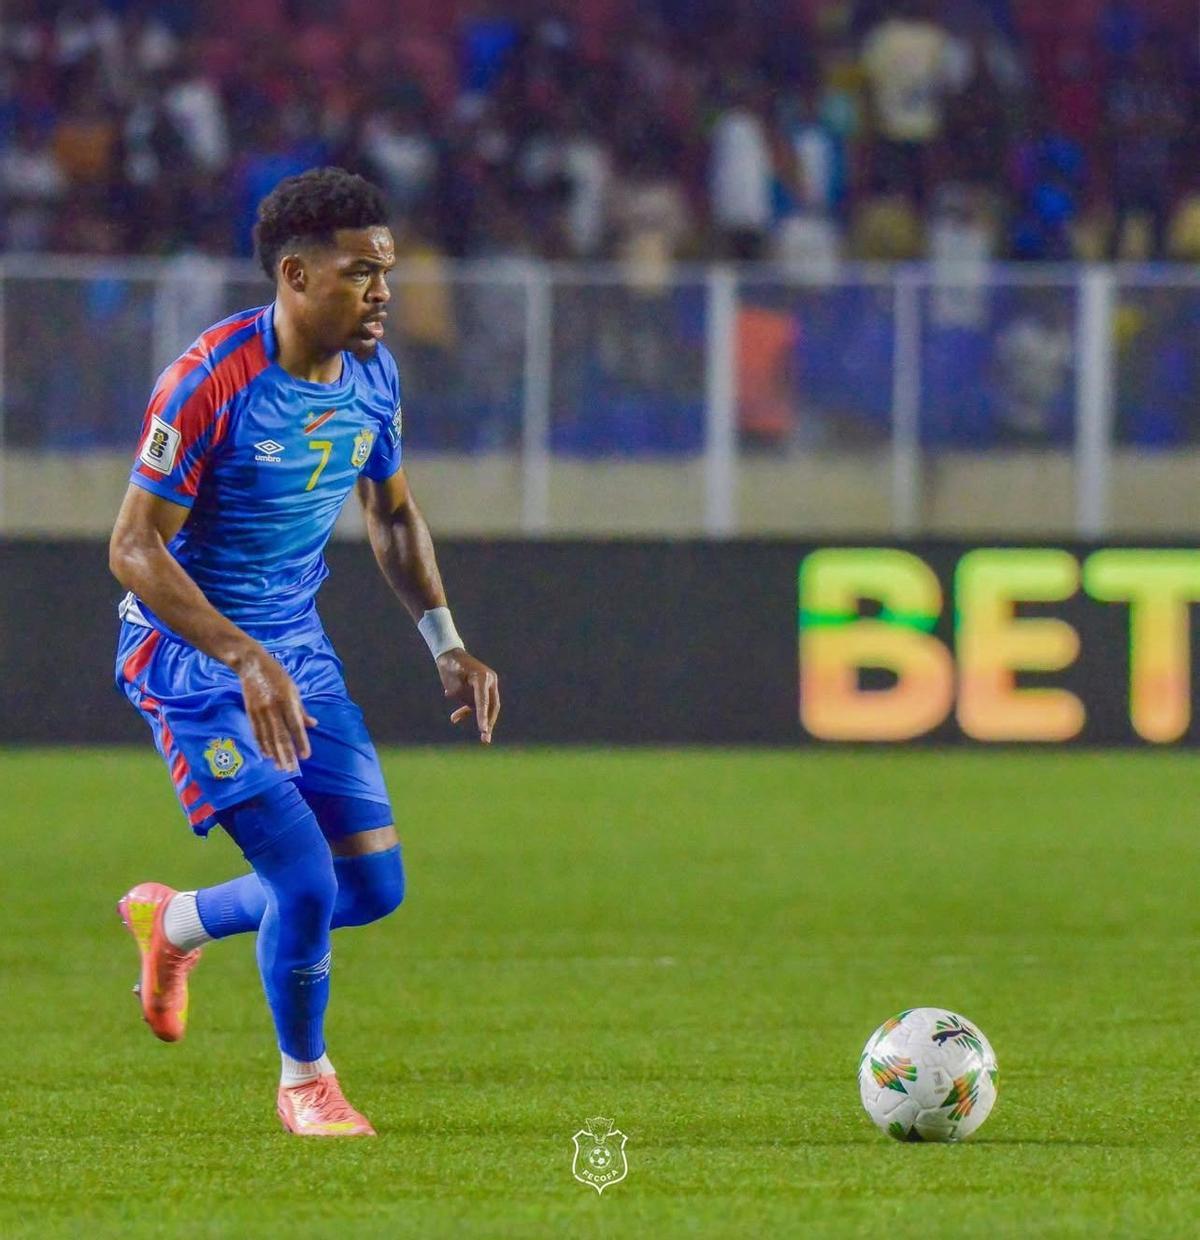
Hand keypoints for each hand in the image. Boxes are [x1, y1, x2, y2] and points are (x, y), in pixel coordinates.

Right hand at [233, 643, 316, 771]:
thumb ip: (302, 710)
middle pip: (280, 735)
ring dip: (274, 754)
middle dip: (286, 754)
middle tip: (291, 770)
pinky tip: (267, 755)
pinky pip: (256, 732)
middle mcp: (272, 707)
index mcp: (287, 700)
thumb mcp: (294, 689)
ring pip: (267, 737)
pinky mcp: (249, 712)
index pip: (295, 725)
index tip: (305, 756)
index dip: (301, 742)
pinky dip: (262, 745)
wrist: (251, 665)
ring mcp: (259, 711)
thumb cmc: (277, 676)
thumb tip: (314, 726)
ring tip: (280, 767)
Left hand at [437, 648, 500, 743]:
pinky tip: (455, 717)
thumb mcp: (453, 687)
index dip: (483, 717)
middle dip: (487, 723)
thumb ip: (465, 700)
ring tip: (454, 719)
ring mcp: (488, 684)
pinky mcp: (482, 688)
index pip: (484, 701)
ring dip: (473, 715)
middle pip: (491, 706)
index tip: (483, 730)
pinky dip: (468, 710)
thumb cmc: (450, 669)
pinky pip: (479, 703)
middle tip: (485, 739)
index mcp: (483, 678)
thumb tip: (474, 710)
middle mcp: (490, 681)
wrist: (449, 654)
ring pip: (485, 706)